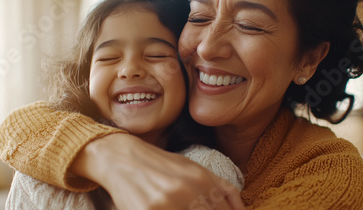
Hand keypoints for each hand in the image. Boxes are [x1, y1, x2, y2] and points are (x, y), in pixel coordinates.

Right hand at [71, 134, 244, 209]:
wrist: (121, 157)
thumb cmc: (159, 164)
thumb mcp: (191, 169)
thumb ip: (219, 188)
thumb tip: (240, 209)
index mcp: (201, 179)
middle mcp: (188, 190)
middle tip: (193, 209)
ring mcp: (168, 202)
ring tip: (179, 208)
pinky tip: (165, 209)